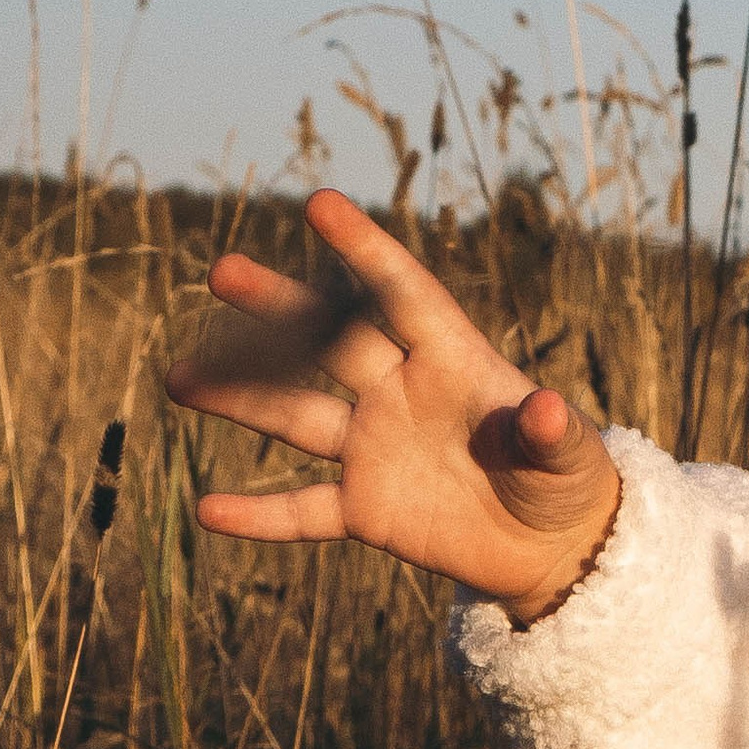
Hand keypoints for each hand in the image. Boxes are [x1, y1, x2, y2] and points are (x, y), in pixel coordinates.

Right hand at [165, 189, 622, 624]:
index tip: (321, 204)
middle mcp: (401, 393)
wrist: (552, 544)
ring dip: (242, 397)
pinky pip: (303, 511)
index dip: (366, 249)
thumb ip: (552, 433)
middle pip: (330, 341)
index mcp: (452, 361)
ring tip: (180, 378)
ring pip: (297, 417)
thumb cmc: (567, 480)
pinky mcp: (366, 509)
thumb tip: (545, 408)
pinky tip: (207, 510)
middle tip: (221, 273)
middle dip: (279, 308)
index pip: (402, 294)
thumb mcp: (569, 457)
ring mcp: (376, 449)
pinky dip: (259, 514)